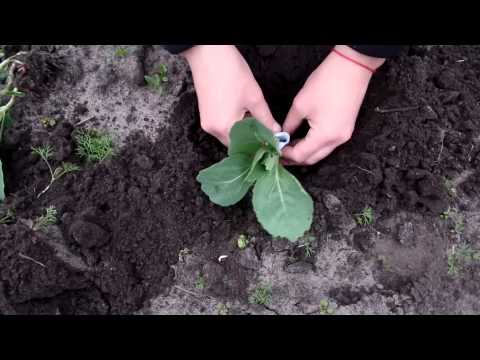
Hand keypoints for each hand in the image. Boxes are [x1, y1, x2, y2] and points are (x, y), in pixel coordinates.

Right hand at [182, 45, 280, 145]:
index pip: (246, 147)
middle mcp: (213, 129)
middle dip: (251, 138)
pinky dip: (233, 123)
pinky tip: (243, 113)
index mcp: (225, 128)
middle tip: (266, 131)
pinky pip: (222, 126)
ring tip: (255, 120)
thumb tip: (275, 131)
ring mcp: (207, 122)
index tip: (271, 142)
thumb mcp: (254, 97)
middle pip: (236, 143)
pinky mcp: (205, 114)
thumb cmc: (230, 72)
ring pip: (229, 134)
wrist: (208, 54)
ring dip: (242, 130)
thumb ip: (266, 118)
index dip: (259, 145)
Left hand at [281, 45, 384, 165]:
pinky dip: (315, 145)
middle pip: (312, 159)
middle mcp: (336, 141)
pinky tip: (303, 140)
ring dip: (305, 152)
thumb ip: (290, 124)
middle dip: (295, 158)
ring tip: (289, 147)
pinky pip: (328, 145)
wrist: (352, 68)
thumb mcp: (301, 104)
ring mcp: (343, 136)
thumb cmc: (326, 83)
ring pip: (321, 153)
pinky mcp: (346, 129)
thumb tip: (283, 135)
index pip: (301, 155)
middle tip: (280, 153)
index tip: (275, 150)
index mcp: (324, 136)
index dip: (286, 155)